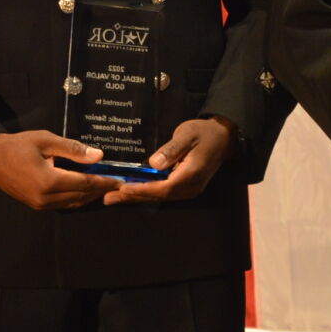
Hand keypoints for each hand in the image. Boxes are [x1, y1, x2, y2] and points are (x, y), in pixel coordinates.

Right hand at [0, 130, 119, 210]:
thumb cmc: (18, 146)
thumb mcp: (46, 141)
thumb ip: (72, 149)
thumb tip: (98, 156)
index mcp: (48, 181)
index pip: (84, 183)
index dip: (104, 182)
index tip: (119, 180)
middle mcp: (46, 198)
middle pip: (81, 196)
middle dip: (101, 190)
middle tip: (118, 185)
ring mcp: (40, 205)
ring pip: (74, 203)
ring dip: (91, 196)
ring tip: (106, 187)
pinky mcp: (37, 206)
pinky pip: (63, 205)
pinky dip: (78, 198)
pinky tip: (86, 191)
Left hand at [105, 117, 234, 204]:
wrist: (223, 138)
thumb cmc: (204, 133)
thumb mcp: (187, 135)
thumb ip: (171, 149)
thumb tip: (153, 164)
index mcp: (191, 174)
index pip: (163, 188)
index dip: (141, 190)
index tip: (122, 189)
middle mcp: (190, 187)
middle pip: (159, 197)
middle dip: (133, 198)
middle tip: (108, 198)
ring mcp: (189, 189)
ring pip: (160, 197)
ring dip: (137, 197)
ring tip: (113, 198)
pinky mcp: (185, 187)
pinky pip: (164, 193)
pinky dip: (147, 193)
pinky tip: (131, 192)